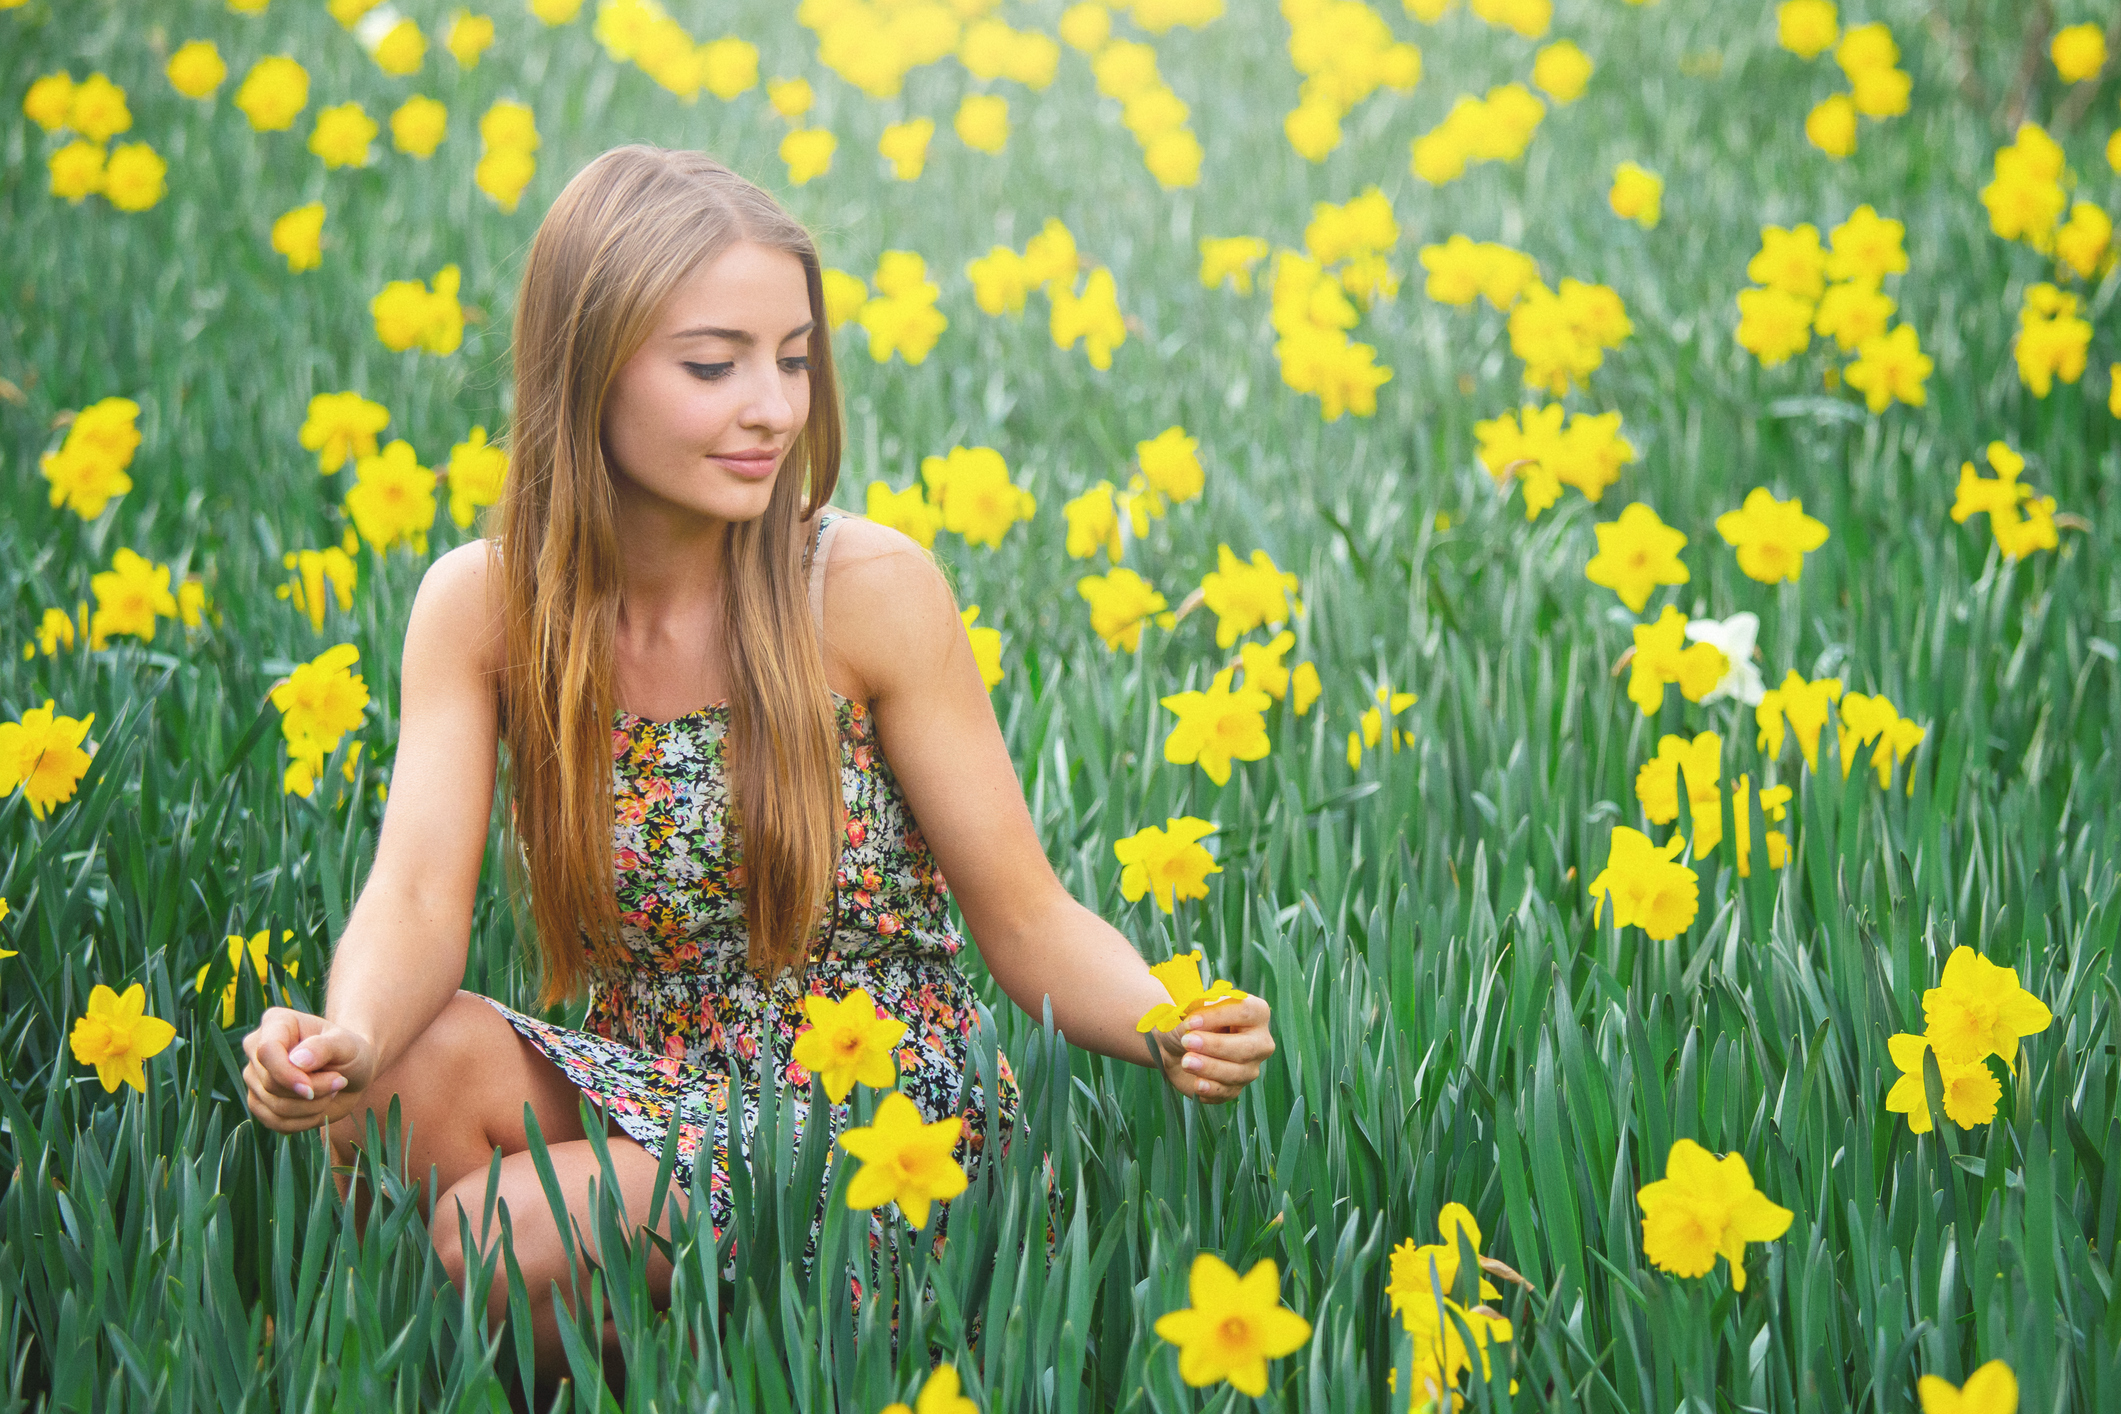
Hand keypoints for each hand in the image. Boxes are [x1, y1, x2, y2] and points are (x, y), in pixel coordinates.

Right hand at [241, 1006, 377, 1134]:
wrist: (351, 1073)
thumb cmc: (349, 1051)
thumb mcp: (346, 1044)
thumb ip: (323, 1047)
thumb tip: (296, 1060)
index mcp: (276, 1023)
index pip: (267, 1051)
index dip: (288, 1075)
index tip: (312, 1088)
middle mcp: (256, 1048)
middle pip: (272, 1083)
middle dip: (312, 1091)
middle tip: (339, 1081)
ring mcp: (254, 1077)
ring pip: (273, 1106)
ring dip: (311, 1108)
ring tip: (331, 1091)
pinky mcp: (258, 1102)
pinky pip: (274, 1122)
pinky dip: (302, 1122)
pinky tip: (319, 1107)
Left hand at [1151, 994, 1274, 1104]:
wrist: (1175, 1050)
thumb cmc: (1188, 1024)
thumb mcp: (1189, 1011)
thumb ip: (1194, 1014)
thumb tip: (1195, 1025)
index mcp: (1255, 1013)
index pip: (1245, 1011)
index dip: (1218, 1016)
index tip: (1190, 1022)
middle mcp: (1259, 1041)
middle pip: (1247, 1047)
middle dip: (1216, 1045)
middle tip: (1187, 1041)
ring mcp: (1250, 1067)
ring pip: (1237, 1073)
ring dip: (1210, 1067)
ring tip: (1186, 1062)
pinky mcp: (1236, 1088)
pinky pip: (1228, 1092)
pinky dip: (1211, 1088)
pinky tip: (1197, 1083)